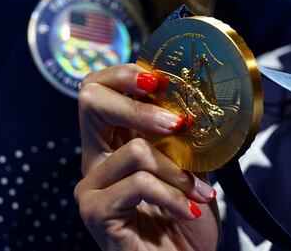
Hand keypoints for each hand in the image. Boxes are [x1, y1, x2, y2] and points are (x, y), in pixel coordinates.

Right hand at [74, 64, 218, 250]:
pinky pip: (139, 184)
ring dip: (178, 173)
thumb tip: (194, 101)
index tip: (160, 81)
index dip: (124, 75)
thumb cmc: (184, 215)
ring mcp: (91, 185)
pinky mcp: (95, 211)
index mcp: (113, 142)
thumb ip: (182, 136)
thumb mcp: (188, 166)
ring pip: (134, 150)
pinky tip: (188, 212)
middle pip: (91, 99)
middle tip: (177, 123)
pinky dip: (173, 196)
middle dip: (139, 106)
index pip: (99, 89)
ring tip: (199, 194)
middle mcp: (95, 158)